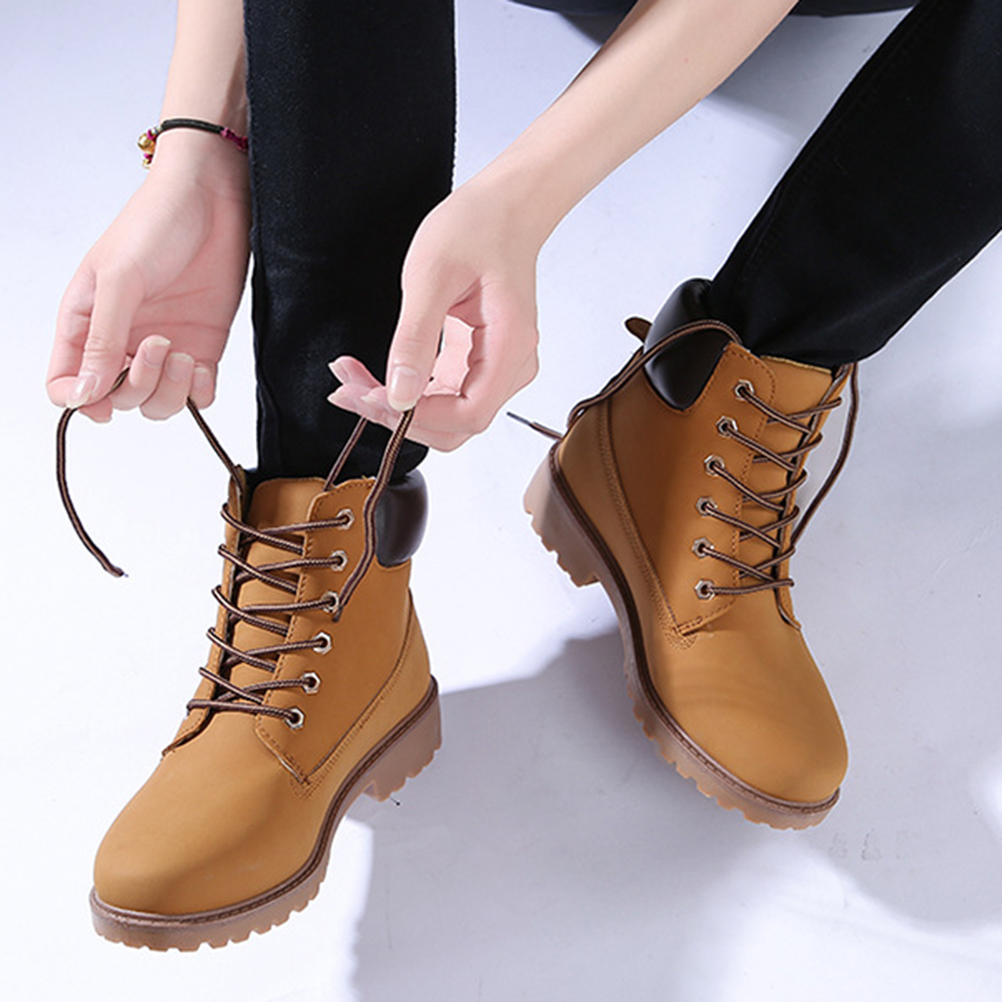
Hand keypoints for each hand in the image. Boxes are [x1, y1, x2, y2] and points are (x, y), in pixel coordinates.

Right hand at [47, 132, 249, 420]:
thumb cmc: (154, 224)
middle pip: (118, 399)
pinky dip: (199, 392)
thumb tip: (88, 392)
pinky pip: (197, 395)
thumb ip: (102, 339)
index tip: (106, 394)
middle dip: (138, 385)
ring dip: (170, 391)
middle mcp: (122, 341)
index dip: (82, 400)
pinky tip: (202, 365)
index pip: (68, 383)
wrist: (212, 201)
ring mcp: (163, 347)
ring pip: (158, 404)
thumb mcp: (120, 279)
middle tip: (159, 344)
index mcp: (86, 323)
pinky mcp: (202, 347)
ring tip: (183, 353)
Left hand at [328, 179, 541, 450]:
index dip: (420, 418)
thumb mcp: (431, 276)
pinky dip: (407, 391)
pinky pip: (443, 395)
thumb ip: (415, 339)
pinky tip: (371, 376)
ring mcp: (497, 367)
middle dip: (401, 418)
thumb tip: (399, 396)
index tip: (373, 396)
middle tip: (349, 391)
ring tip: (351, 381)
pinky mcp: (478, 362)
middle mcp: (511, 366)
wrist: (505, 209)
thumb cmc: (476, 228)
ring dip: (398, 407)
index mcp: (509, 346)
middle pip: (457, 426)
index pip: (469, 414)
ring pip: (447, 416)